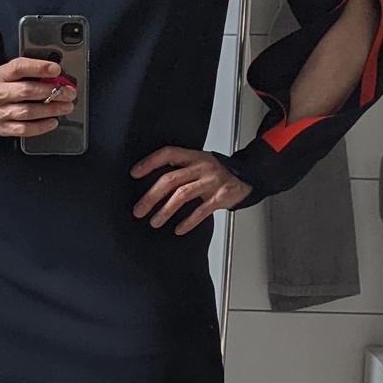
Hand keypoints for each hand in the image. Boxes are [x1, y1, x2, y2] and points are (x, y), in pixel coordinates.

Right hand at [0, 57, 76, 136]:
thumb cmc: (6, 86)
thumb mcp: (14, 74)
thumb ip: (32, 73)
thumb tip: (57, 77)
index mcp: (1, 75)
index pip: (19, 68)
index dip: (39, 68)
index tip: (56, 70)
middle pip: (26, 91)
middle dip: (51, 92)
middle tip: (68, 93)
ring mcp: (0, 112)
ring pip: (27, 112)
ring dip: (50, 110)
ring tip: (65, 107)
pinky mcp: (3, 128)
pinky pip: (24, 129)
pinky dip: (41, 126)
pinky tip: (53, 121)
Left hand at [129, 146, 254, 233]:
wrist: (248, 177)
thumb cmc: (218, 173)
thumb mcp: (199, 164)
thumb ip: (180, 170)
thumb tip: (153, 186)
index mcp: (194, 156)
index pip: (168, 154)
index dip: (150, 162)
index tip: (134, 174)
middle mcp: (202, 167)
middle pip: (171, 179)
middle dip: (151, 196)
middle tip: (139, 210)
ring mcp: (212, 181)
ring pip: (182, 195)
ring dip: (165, 210)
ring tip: (154, 222)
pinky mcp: (221, 196)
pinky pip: (201, 210)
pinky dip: (188, 221)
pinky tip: (179, 229)